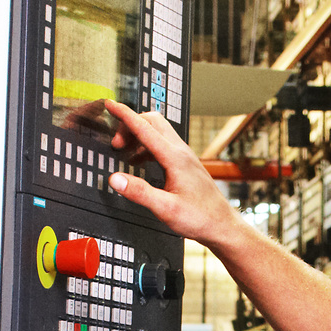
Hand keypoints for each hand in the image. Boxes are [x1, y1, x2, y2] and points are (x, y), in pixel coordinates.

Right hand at [104, 99, 240, 248]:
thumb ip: (139, 192)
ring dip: (138, 135)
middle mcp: (180, 152)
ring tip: (123, 152)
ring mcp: (184, 156)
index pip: (144, 128)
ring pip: (158, 131)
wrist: (221, 224)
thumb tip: (115, 179)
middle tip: (116, 142)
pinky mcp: (184, 163)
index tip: (110, 105)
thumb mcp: (165, 208)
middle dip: (130, 124)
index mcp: (175, 158)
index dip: (124, 115)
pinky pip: (162, 144)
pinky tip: (137, 161)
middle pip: (152, 121)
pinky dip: (145, 146)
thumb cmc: (199, 217)